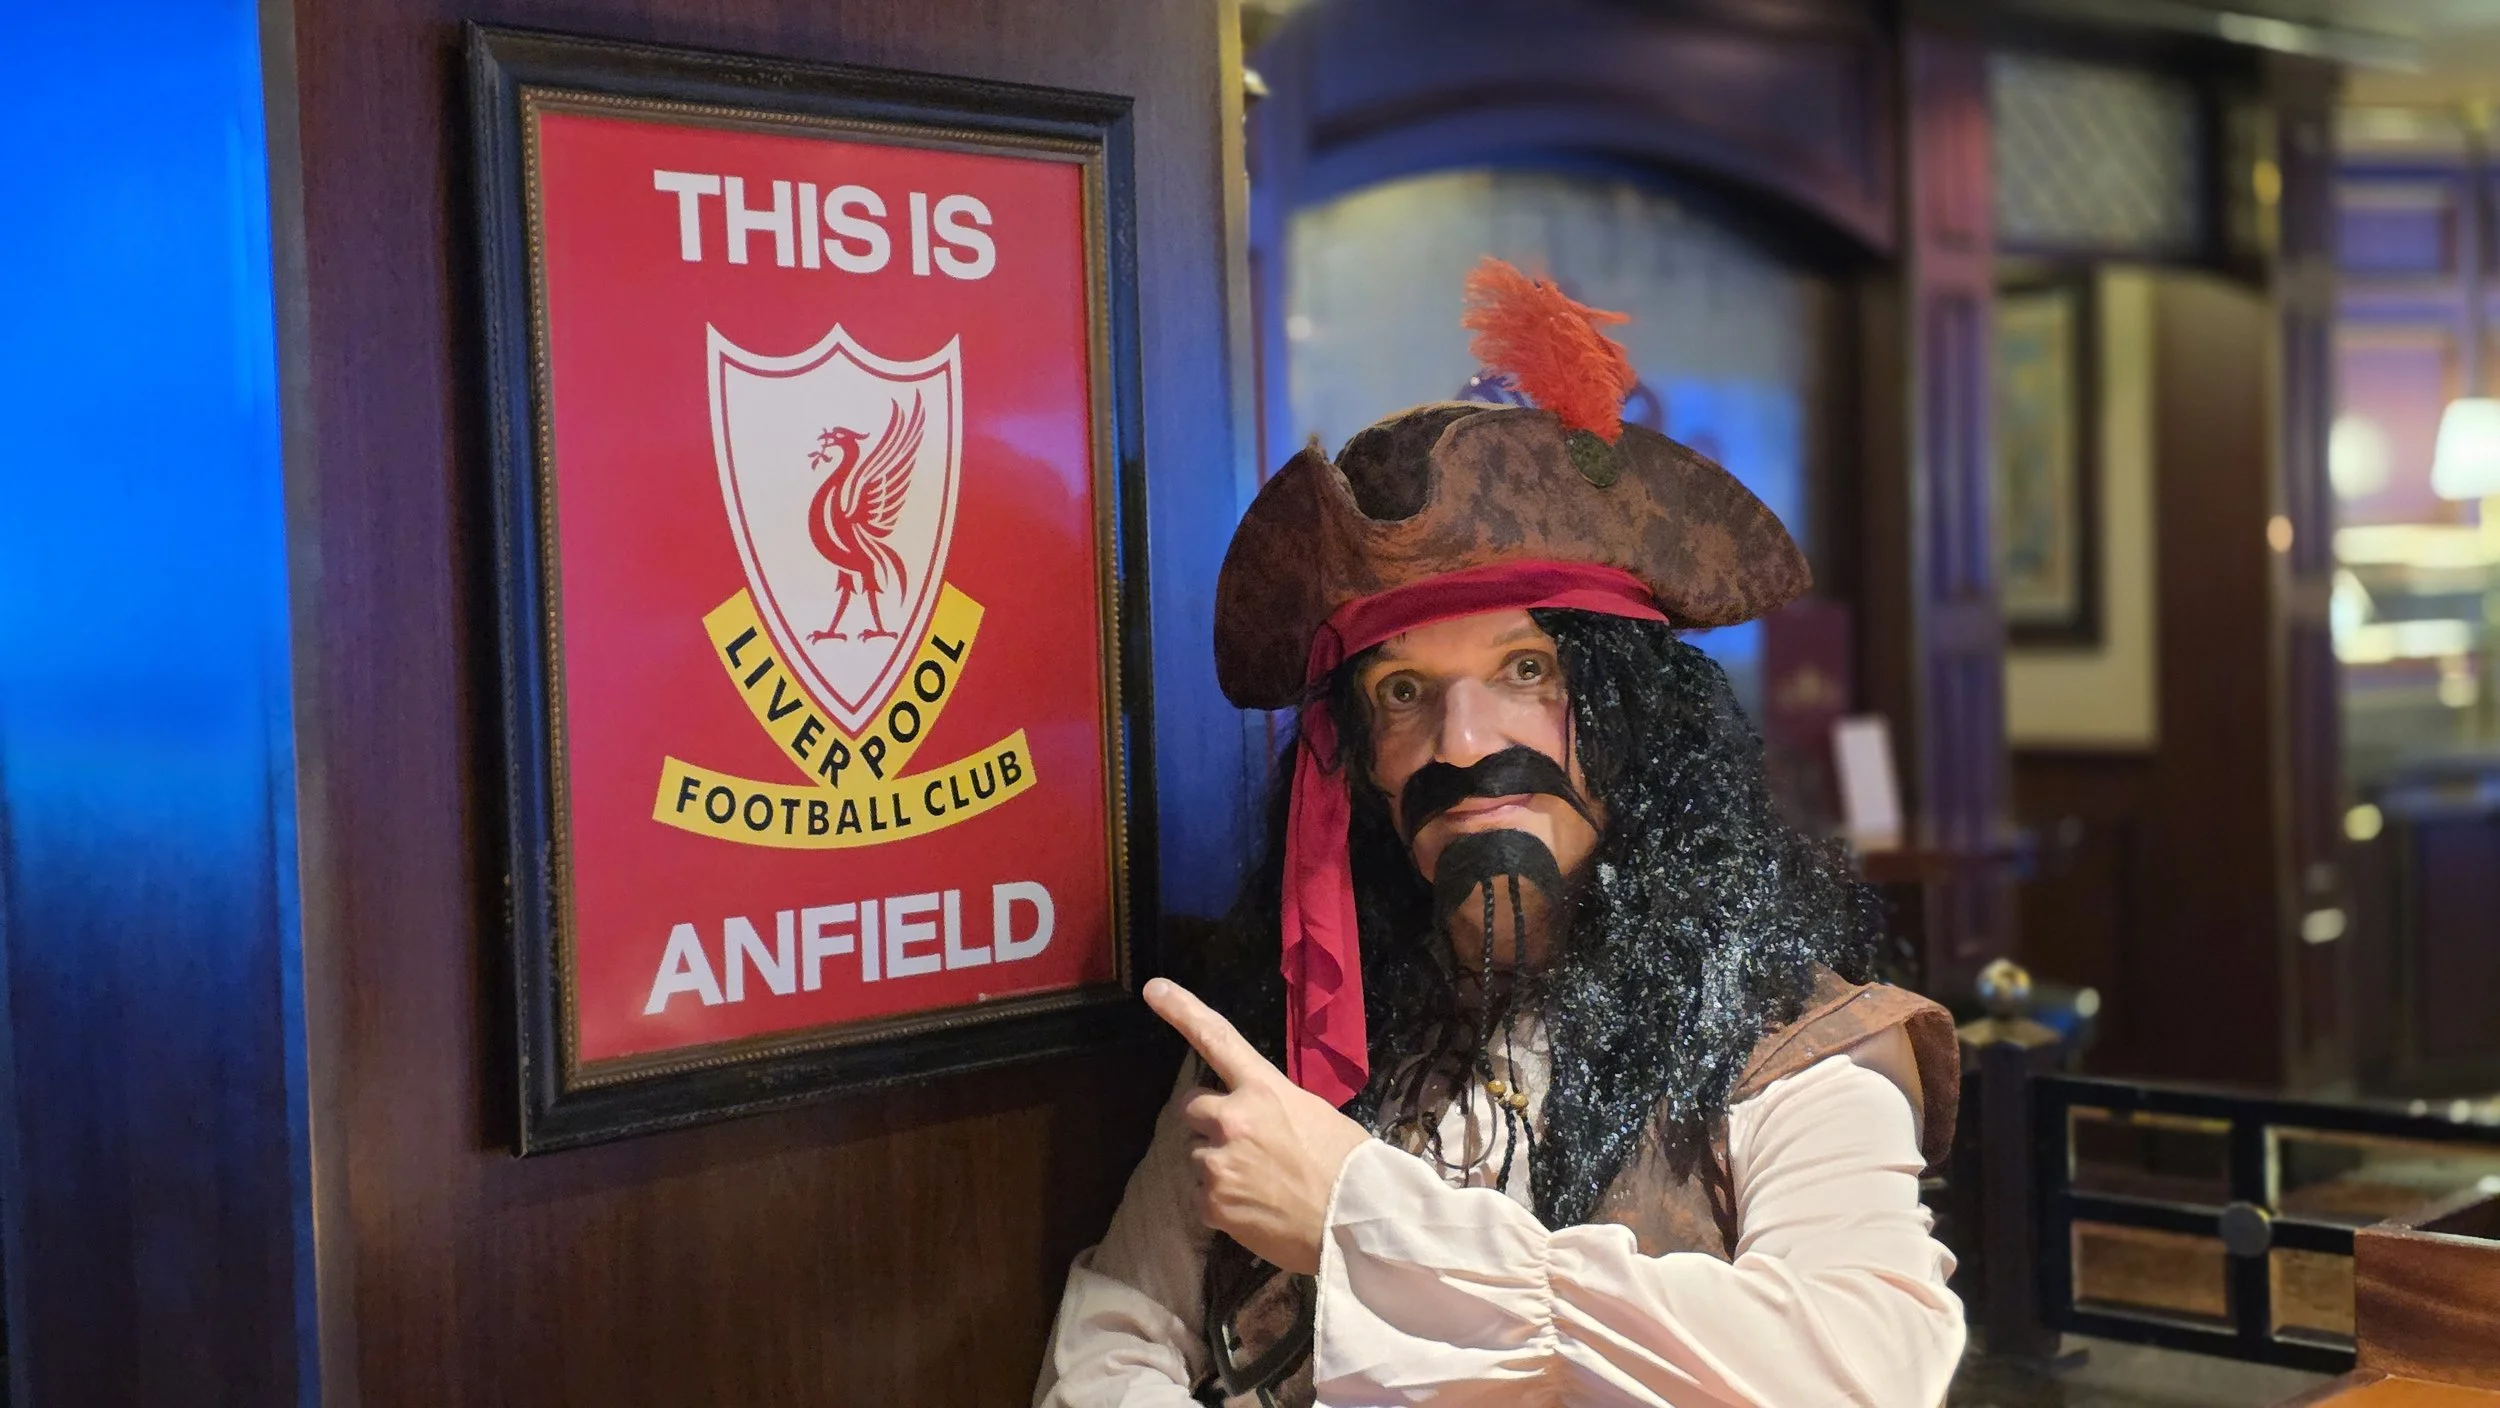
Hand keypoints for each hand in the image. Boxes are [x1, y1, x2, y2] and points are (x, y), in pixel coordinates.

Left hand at [1144, 977, 1372, 1275]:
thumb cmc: (1347, 1166)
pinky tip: (1257, 1210)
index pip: (1217, 1039)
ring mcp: (1218, 1162)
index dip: (1182, 1010)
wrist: (1355, 1224)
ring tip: (1262, 1186)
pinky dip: (1223, 1205)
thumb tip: (1255, 1118)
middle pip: (1192, 1108)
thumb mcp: (1315, 1115)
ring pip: (1199, 1157)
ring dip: (1220, 1167)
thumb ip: (1273, 1108)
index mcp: (1264, 1089)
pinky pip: (1203, 1198)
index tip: (1153, 988)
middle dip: (1210, 1123)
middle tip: (1245, 1146)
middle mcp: (1232, 1118)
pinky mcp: (1212, 1203)